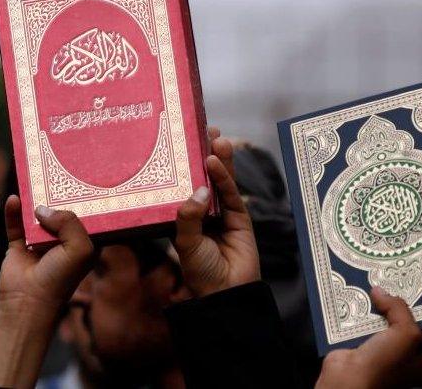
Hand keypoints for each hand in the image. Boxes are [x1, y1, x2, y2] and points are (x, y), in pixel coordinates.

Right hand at [0, 197, 95, 387]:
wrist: (28, 302)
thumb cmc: (60, 278)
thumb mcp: (79, 248)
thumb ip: (69, 221)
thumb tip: (43, 209)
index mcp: (84, 244)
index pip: (87, 217)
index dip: (87, 201)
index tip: (85, 178)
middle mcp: (63, 242)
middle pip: (60, 212)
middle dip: (58, 196)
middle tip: (55, 172)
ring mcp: (39, 242)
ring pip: (37, 215)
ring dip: (34, 201)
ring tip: (34, 180)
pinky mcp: (18, 246)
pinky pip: (15, 224)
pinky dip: (13, 211)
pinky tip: (13, 200)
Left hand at [171, 127, 259, 297]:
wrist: (225, 294)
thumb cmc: (199, 271)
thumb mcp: (185, 242)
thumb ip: (189, 216)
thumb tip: (199, 190)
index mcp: (185, 214)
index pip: (184, 183)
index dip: (185, 163)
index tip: (182, 139)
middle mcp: (202, 210)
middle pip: (204, 176)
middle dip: (204, 152)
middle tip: (202, 127)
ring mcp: (222, 213)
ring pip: (221, 180)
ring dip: (219, 159)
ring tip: (215, 138)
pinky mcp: (239, 218)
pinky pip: (230, 194)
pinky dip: (224, 177)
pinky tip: (216, 162)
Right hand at [316, 287, 421, 388]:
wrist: (347, 379)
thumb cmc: (383, 365)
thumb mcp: (405, 334)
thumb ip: (400, 309)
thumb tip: (380, 292)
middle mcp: (403, 356)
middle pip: (405, 323)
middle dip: (400, 304)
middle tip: (398, 282)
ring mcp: (379, 350)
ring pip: (381, 321)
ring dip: (377, 306)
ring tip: (377, 283)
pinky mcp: (357, 343)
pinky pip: (361, 323)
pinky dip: (358, 311)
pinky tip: (357, 295)